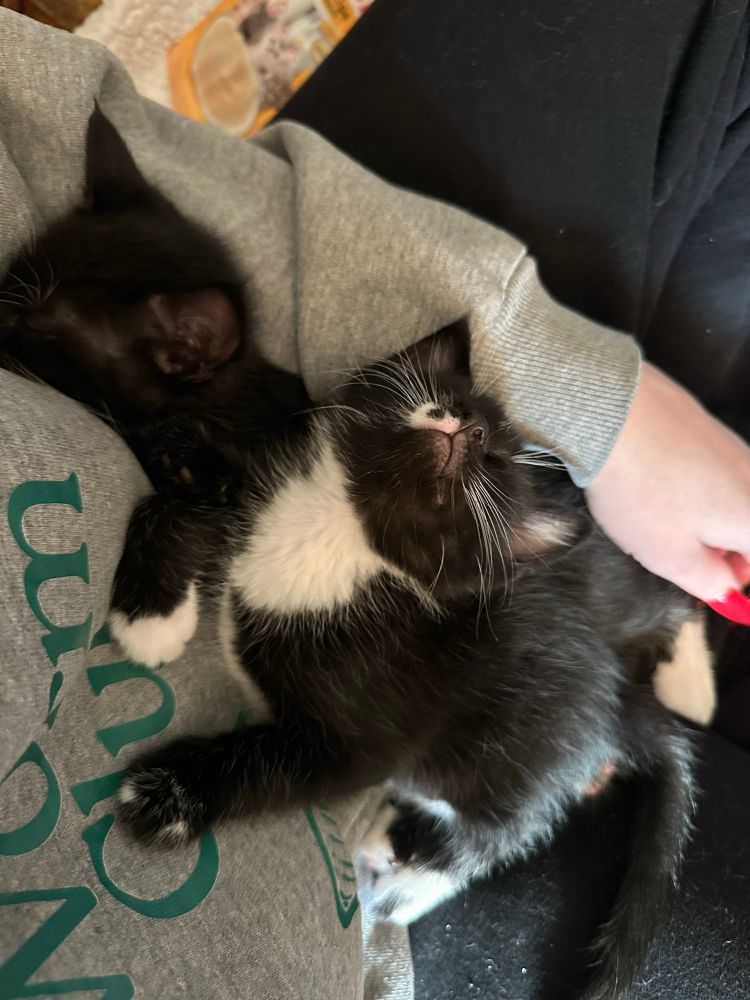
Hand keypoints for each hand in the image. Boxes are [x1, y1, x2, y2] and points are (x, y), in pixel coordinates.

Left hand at [585, 362, 749, 601]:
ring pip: (731, 500)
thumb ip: (709, 581)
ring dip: (703, 519)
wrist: (615, 414)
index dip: (733, 579)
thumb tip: (726, 589)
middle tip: (677, 553)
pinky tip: (654, 484)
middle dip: (720, 549)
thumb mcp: (670, 556)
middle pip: (748, 530)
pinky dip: (691, 487)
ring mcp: (736, 449)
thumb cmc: (642, 489)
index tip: (706, 583)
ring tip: (657, 516)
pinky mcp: (710, 429)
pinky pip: (712, 471)